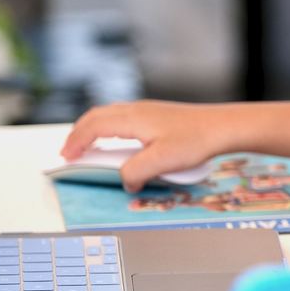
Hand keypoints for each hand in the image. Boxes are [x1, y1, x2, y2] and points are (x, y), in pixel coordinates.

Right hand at [61, 100, 224, 191]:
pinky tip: (119, 140)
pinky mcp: (159, 115)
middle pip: (97, 116)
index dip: (76, 142)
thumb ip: (136, 172)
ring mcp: (149, 110)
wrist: (224, 127)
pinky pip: (123, 117)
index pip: (93, 127)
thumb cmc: (197, 139)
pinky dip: (110, 127)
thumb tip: (125, 181)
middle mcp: (137, 110)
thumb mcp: (162, 161)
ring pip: (110, 114)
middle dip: (79, 133)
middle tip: (69, 151)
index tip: (66, 156)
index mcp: (132, 118)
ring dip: (94, 129)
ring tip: (89, 145)